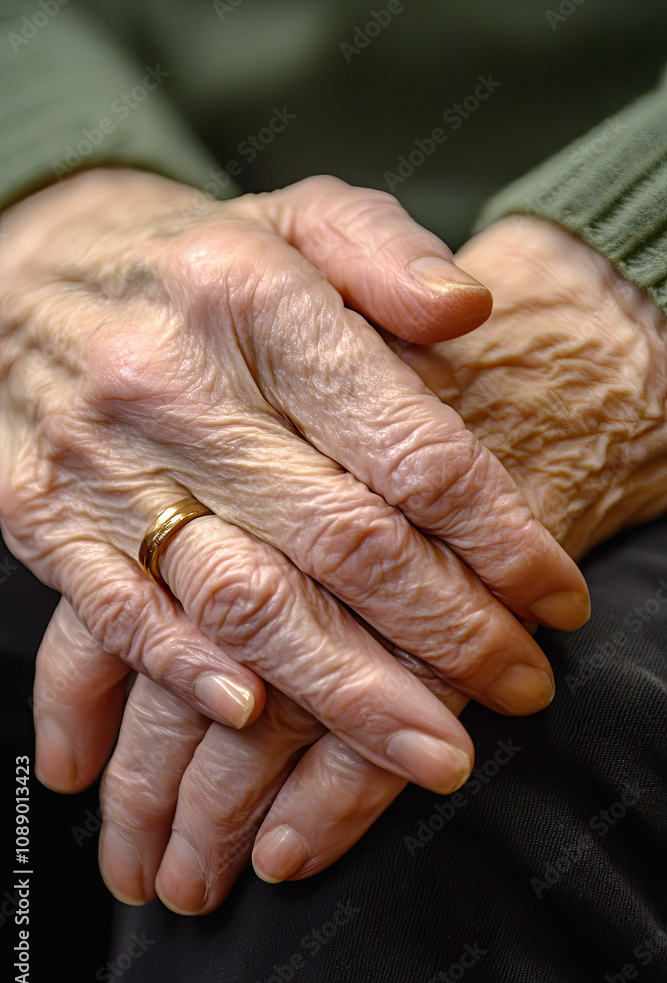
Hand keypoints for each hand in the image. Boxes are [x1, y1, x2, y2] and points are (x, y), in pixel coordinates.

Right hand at [34, 215, 645, 912]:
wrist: (30, 274)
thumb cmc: (194, 260)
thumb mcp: (296, 215)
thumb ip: (387, 251)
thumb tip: (470, 310)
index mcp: (258, 302)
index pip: (409, 445)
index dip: (500, 536)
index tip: (558, 598)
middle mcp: (178, 385)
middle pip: (343, 541)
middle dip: (450, 632)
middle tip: (522, 689)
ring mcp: (105, 461)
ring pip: (247, 601)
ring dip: (349, 693)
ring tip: (434, 754)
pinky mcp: (45, 517)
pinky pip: (122, 614)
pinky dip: (192, 675)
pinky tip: (255, 723)